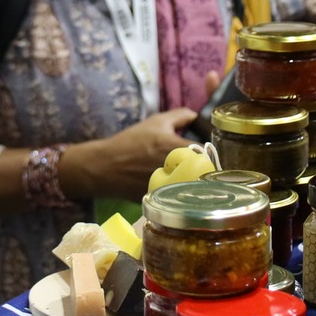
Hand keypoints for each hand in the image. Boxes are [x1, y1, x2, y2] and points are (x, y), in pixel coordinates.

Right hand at [70, 108, 197, 199]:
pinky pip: (180, 197)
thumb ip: (180, 116)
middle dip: (203, 168)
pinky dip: (179, 192)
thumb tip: (195, 115)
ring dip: (193, 181)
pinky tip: (171, 186)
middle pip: (205, 172)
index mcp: (181, 148)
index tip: (202, 152)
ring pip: (194, 186)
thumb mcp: (156, 122)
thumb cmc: (131, 142)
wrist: (105, 166)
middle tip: (194, 165)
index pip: (209, 152)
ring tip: (183, 176)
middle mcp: (180, 169)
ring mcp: (173, 188)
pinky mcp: (165, 200)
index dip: (208, 152)